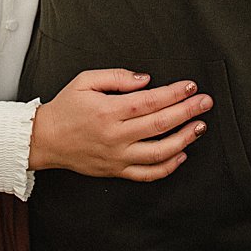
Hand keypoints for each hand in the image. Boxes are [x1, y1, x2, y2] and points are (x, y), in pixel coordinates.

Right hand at [28, 70, 210, 179]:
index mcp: (108, 111)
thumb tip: (146, 80)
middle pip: (160, 124)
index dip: (174, 93)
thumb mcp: (85, 81)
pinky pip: (148, 173)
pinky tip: (181, 154)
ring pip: (159, 152)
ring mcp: (117, 156)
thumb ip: (117, 76)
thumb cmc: (65, 108)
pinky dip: (168, 166)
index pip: (150, 101)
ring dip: (184, 139)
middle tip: (205, 102)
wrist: (44, 140)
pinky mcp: (116, 171)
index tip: (190, 86)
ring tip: (199, 127)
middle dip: (187, 112)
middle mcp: (115, 136)